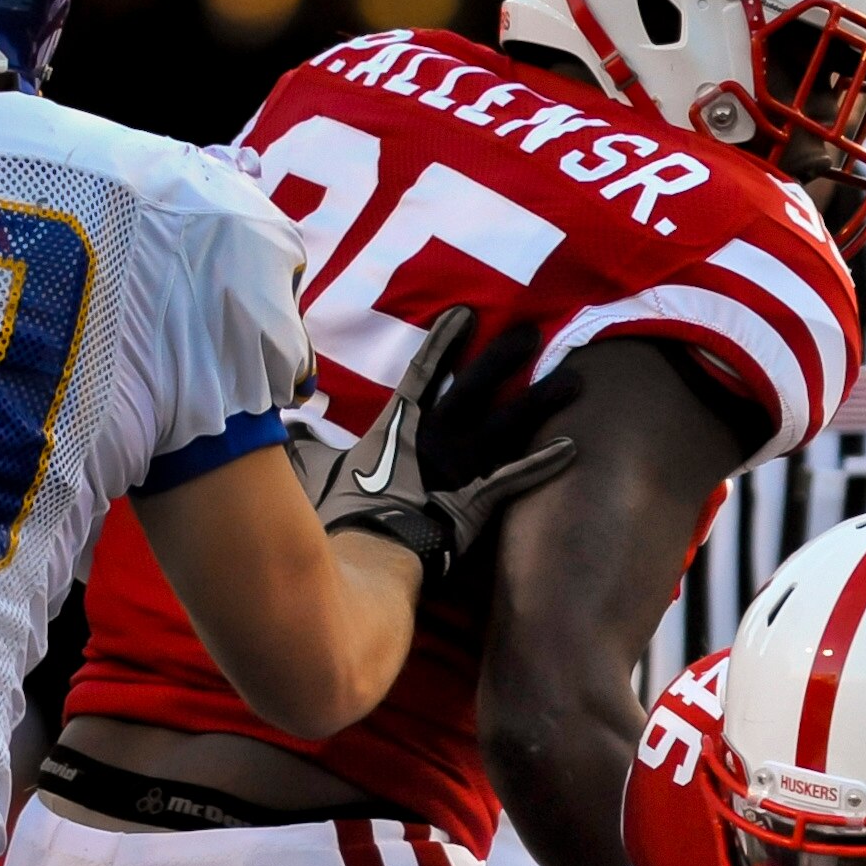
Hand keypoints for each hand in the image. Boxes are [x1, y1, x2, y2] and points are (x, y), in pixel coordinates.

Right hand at [295, 305, 577, 585]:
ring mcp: (459, 468)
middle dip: (504, 356)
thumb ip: (309, 445)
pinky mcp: (476, 501)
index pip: (424, 372)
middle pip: (476, 386)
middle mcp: (435, 438)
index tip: (467, 313)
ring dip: (541, 400)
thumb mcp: (313, 470)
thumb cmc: (338, 514)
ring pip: (508, 424)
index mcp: (398, 426)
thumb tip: (291, 428)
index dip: (446, 342)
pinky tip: (572, 447)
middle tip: (532, 330)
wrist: (360, 551)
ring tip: (574, 379)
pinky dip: (543, 463)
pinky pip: (516, 478)